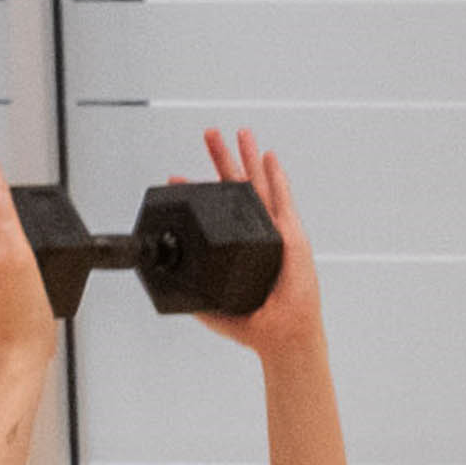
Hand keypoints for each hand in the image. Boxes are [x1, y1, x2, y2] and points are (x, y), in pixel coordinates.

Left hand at [185, 129, 320, 360]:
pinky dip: (277, 176)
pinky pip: (283, 198)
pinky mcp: (291, 234)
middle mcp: (256, 234)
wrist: (280, 333)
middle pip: (237, 187)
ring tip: (239, 131)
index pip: (216, 212)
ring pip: (259, 184)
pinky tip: (269, 156)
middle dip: (222, 160)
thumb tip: (174, 289)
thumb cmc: (252, 325)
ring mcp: (274, 231)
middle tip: (209, 134)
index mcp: (238, 247)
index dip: (200, 192)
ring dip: (249, 157)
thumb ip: (197, 296)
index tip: (179, 176)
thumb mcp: (215, 307)